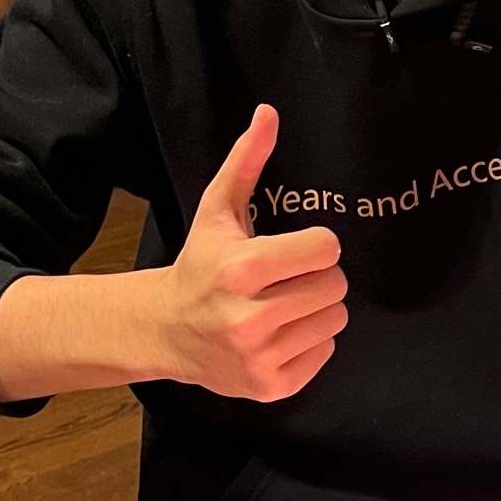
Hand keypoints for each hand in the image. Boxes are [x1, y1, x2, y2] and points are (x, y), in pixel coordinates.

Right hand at [155, 105, 347, 400]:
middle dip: (318, 275)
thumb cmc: (200, 262)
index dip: (316, 244)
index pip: (325, 249)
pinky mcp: (269, 387)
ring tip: (286, 303)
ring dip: (318, 308)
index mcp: (240, 268)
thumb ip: (246, 160)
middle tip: (290, 276)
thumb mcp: (218, 209)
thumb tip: (268, 112)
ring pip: (335, 319)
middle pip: (334, 285)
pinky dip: (311, 341)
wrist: (165, 331)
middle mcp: (248, 317)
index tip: (295, 248)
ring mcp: (258, 357)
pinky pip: (325, 353)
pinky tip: (281, 332)